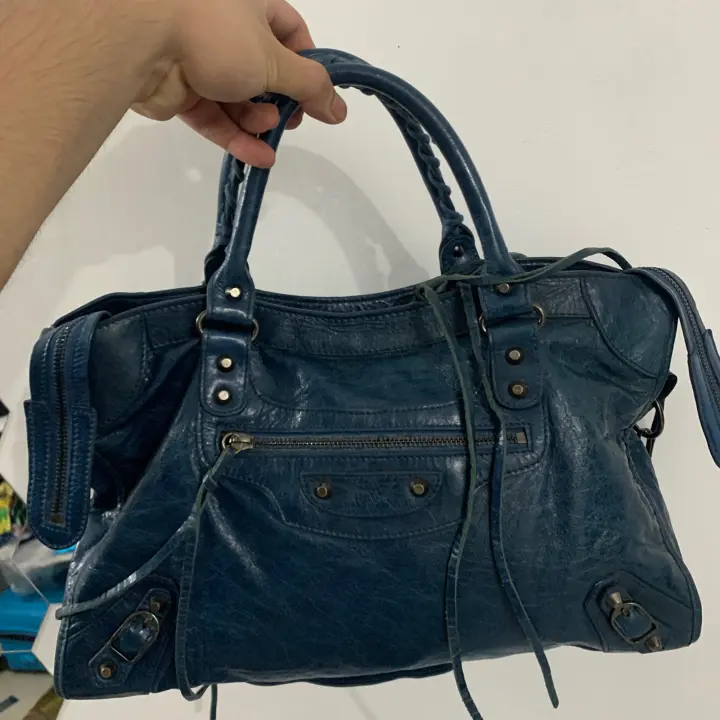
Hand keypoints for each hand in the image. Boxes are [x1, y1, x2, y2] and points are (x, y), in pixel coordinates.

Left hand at [132, 0, 345, 166]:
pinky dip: (236, 137)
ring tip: (268, 131)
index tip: (315, 93)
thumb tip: (340, 110)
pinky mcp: (179, 91)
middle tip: (290, 120)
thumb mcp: (275, 60)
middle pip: (263, 70)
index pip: (289, 31)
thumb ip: (311, 87)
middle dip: (280, 100)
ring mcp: (199, 60)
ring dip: (257, 120)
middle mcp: (224, 29)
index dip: (306, 63)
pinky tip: (259, 157)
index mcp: (250, 5)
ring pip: (237, 98)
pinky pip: (214, 116)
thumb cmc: (216, 34)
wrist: (140, 41)